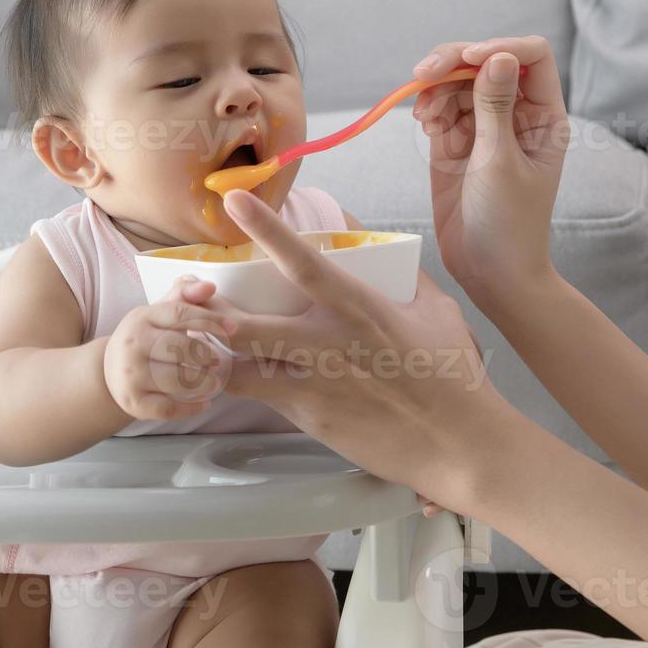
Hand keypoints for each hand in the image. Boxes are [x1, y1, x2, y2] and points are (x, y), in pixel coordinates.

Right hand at [103, 277, 235, 421]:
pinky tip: (204, 403)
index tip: (233, 328)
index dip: (210, 319)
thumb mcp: (159, 312)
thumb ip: (185, 295)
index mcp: (142, 317)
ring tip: (214, 381)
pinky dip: (190, 408)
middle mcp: (132, 344)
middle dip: (206, 355)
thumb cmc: (145, 337)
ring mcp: (130, 374)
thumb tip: (210, 286)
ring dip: (202, 382)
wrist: (108, 369)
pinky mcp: (132, 402)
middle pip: (179, 348)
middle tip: (218, 360)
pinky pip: (167, 408)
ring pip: (176, 380)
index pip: (180, 313)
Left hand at [207, 189, 514, 514]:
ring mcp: (314, 386)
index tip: (236, 201)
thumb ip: (401, 274)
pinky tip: (227, 369)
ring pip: (240, 367)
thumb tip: (374, 244)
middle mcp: (328, 346)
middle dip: (209, 312)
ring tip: (194, 334)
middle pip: (247, 326)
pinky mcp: (309, 419)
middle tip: (188, 294)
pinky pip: (259, 394)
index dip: (267, 230)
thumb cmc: (452, 374)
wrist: (459, 446)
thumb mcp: (434, 310)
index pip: (304, 263)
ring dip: (214, 350)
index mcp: (359, 310)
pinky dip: (239, 378)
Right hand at [411, 36, 570, 305]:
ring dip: (435, 88)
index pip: (531, 57)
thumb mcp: (500, 162)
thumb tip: (497, 56)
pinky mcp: (455, 143)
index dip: (500, 48)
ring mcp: (484, 127)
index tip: (467, 60)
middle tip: (422, 74)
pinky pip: (440, 108)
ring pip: (457, 82)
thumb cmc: (508, 223)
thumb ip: (494, 107)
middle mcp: (516, 114)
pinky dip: (428, 107)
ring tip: (423, 116)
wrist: (489, 272)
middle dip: (453, 62)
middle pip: (485, 62)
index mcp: (544, 115)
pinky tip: (423, 123)